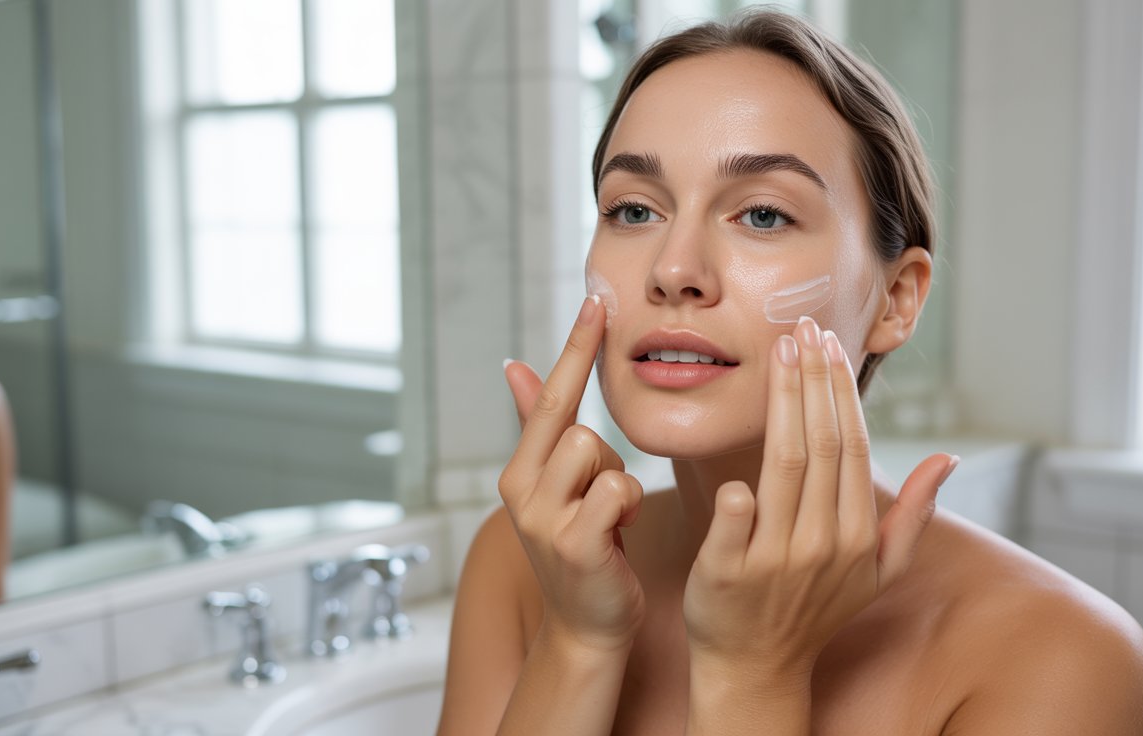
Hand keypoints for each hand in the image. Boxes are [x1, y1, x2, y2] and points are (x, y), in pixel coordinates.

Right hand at [499, 295, 646, 652]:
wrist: (588, 625)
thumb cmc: (583, 546)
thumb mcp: (556, 484)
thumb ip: (536, 424)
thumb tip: (512, 365)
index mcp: (518, 470)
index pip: (550, 395)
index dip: (575, 347)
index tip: (597, 299)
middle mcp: (520, 489)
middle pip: (579, 428)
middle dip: (605, 459)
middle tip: (603, 501)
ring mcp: (542, 519)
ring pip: (599, 454)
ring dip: (620, 485)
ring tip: (612, 520)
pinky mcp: (574, 544)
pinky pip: (618, 490)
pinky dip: (630, 508)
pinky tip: (620, 536)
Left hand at [683, 316, 956, 681]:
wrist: (757, 666)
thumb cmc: (815, 611)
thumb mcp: (878, 571)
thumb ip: (913, 515)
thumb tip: (949, 458)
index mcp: (858, 536)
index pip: (851, 447)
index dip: (841, 392)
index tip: (829, 345)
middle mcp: (822, 543)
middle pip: (820, 445)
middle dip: (812, 380)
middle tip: (800, 328)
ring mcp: (775, 559)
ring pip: (782, 466)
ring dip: (782, 403)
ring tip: (777, 354)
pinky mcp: (727, 574)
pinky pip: (733, 524)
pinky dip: (737, 496)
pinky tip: (736, 457)